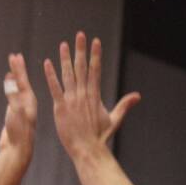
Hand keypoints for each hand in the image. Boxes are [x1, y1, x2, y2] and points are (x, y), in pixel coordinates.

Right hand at [0, 53, 37, 156]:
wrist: (18, 151)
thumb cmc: (19, 132)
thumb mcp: (15, 111)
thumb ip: (12, 94)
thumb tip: (10, 77)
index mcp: (29, 101)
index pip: (22, 80)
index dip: (18, 67)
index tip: (15, 55)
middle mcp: (27, 104)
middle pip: (21, 82)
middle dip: (17, 70)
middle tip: (14, 56)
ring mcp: (22, 110)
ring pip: (17, 90)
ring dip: (14, 79)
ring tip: (11, 69)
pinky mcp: (15, 116)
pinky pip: (13, 98)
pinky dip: (10, 90)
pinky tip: (9, 88)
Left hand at [44, 32, 139, 157]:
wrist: (88, 149)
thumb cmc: (100, 137)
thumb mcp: (114, 119)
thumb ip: (124, 105)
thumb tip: (137, 96)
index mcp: (95, 95)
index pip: (95, 70)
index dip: (95, 54)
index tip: (95, 41)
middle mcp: (84, 94)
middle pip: (82, 67)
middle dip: (81, 50)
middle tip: (80, 34)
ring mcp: (72, 100)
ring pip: (68, 74)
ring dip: (65, 58)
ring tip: (64, 44)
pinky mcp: (60, 108)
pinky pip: (55, 88)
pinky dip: (51, 75)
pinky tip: (47, 63)